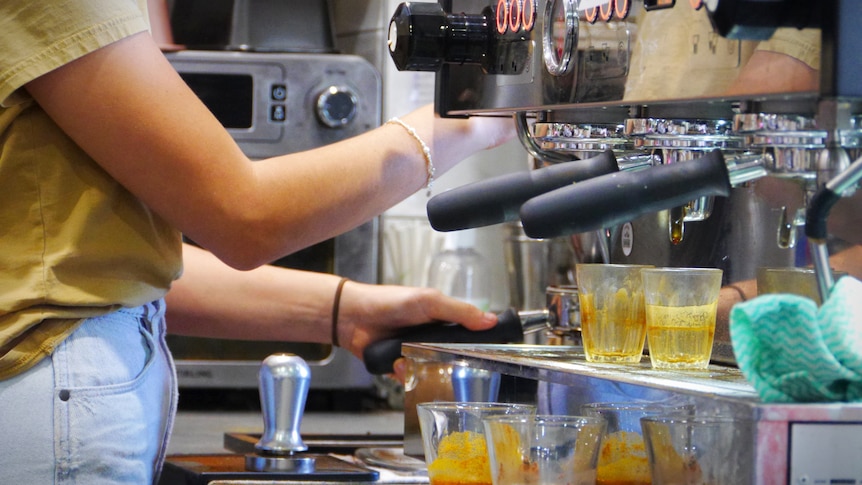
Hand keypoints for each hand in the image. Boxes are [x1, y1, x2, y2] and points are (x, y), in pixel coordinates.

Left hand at [334, 281, 498, 364]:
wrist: (354, 317)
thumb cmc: (390, 301)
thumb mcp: (430, 301)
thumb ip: (460, 311)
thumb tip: (490, 321)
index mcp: (442, 320)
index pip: (468, 336)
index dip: (477, 347)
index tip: (485, 356)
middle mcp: (431, 339)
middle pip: (452, 360)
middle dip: (447, 365)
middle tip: (442, 363)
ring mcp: (415, 353)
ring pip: (432, 373)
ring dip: (422, 370)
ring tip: (409, 360)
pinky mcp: (400, 367)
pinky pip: (411, 380)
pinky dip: (405, 375)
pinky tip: (397, 365)